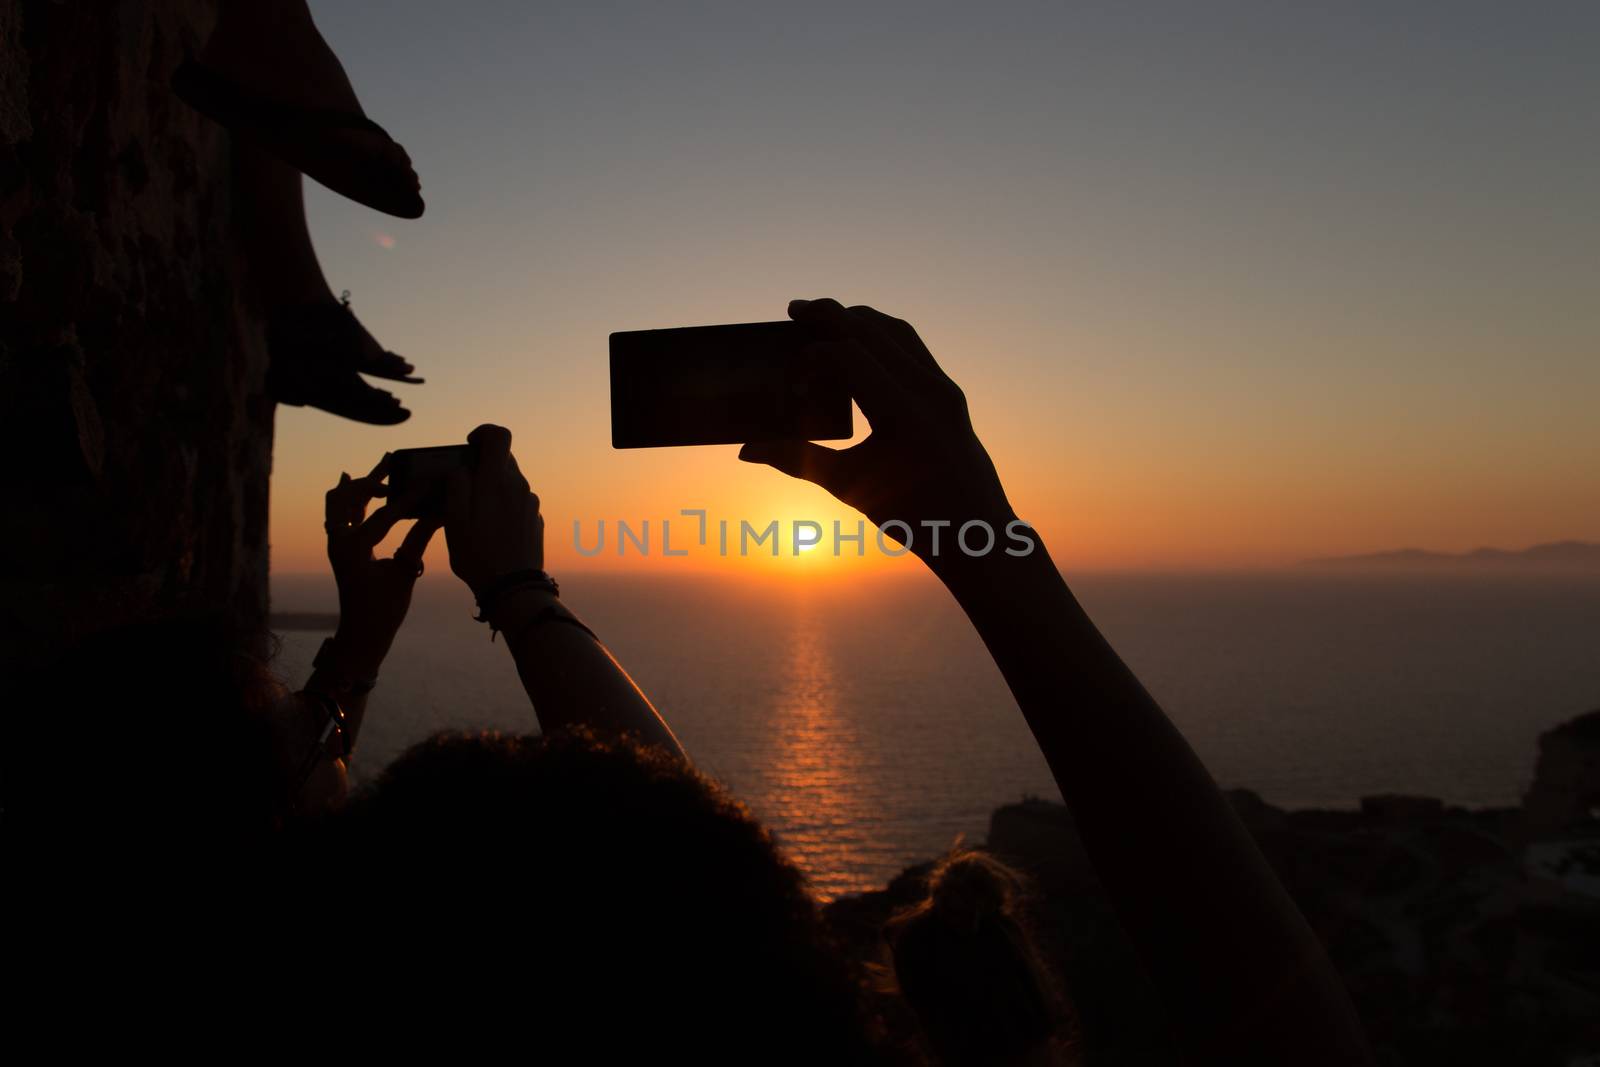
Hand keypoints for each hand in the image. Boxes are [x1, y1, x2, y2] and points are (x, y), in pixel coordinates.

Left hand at [324, 454, 439, 674]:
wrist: (362, 634)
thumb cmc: (383, 610)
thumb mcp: (404, 574)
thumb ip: (419, 540)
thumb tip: (441, 513)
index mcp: (353, 548)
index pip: (384, 514)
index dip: (409, 498)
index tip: (429, 482)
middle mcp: (339, 541)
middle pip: (349, 496)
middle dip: (373, 479)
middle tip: (394, 461)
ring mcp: (337, 544)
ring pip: (340, 502)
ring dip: (360, 486)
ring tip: (382, 468)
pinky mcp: (341, 548)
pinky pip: (342, 514)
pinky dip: (353, 499)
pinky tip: (361, 485)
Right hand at [443, 424, 543, 591]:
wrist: (513, 587)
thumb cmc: (478, 555)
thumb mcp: (454, 520)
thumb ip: (456, 485)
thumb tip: (461, 468)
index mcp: (496, 481)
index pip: (499, 435)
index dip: (483, 433)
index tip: (469, 446)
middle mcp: (519, 487)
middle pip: (503, 460)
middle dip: (482, 467)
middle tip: (463, 490)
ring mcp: (530, 503)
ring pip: (509, 482)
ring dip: (492, 489)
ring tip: (475, 517)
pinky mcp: (536, 519)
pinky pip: (517, 502)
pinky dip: (503, 506)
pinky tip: (491, 531)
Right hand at [738, 298, 1016, 576]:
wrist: (977, 531)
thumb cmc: (913, 517)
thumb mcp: (850, 487)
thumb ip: (797, 460)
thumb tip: (746, 450)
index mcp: (905, 414)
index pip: (851, 357)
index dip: (814, 353)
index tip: (789, 368)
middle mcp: (930, 391)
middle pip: (873, 331)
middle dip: (832, 314)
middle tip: (793, 309)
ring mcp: (944, 387)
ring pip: (897, 331)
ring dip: (858, 318)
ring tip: (823, 317)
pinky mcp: (949, 391)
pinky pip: (913, 348)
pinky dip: (881, 335)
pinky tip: (857, 341)